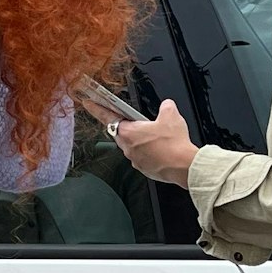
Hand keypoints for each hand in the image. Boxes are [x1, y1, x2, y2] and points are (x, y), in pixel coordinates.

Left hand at [79, 97, 198, 187]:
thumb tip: (167, 105)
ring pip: (132, 146)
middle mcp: (127, 147)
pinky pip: (142, 157)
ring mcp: (135, 159)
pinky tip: (161, 149)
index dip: (97, 109)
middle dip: (128, 126)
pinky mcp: (144, 168)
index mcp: (128, 132)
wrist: (183, 166)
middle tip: (139, 123)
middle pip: (121, 132)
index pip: (107, 117)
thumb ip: (166, 107)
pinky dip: (148, 152)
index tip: (88, 103)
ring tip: (156, 137)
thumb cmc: (174, 144)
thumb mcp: (171, 116)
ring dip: (140, 140)